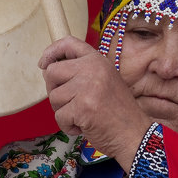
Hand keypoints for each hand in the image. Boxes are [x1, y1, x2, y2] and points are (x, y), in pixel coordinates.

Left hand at [39, 37, 153, 170]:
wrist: (134, 134)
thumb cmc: (117, 111)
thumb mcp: (104, 80)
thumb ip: (82, 71)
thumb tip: (48, 69)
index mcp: (98, 60)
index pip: (68, 43)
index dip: (51, 52)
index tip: (44, 64)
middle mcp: (93, 69)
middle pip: (52, 72)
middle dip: (54, 90)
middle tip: (70, 102)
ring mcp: (87, 87)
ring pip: (53, 97)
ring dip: (63, 111)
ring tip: (82, 115)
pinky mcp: (82, 107)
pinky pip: (59, 116)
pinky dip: (68, 126)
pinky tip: (84, 126)